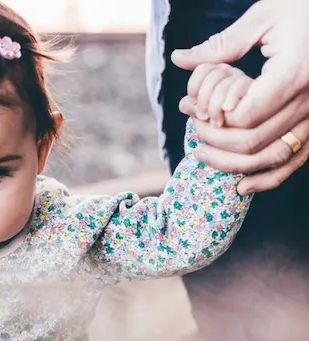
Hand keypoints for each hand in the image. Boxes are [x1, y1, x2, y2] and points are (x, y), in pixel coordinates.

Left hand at [169, 0, 308, 192]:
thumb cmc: (304, 9)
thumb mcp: (264, 17)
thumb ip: (221, 45)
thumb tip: (180, 59)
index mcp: (294, 74)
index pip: (244, 115)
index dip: (213, 120)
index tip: (192, 109)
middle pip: (253, 142)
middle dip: (213, 141)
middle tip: (191, 130)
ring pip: (272, 158)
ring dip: (232, 164)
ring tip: (202, 155)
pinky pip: (295, 162)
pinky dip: (268, 179)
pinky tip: (241, 187)